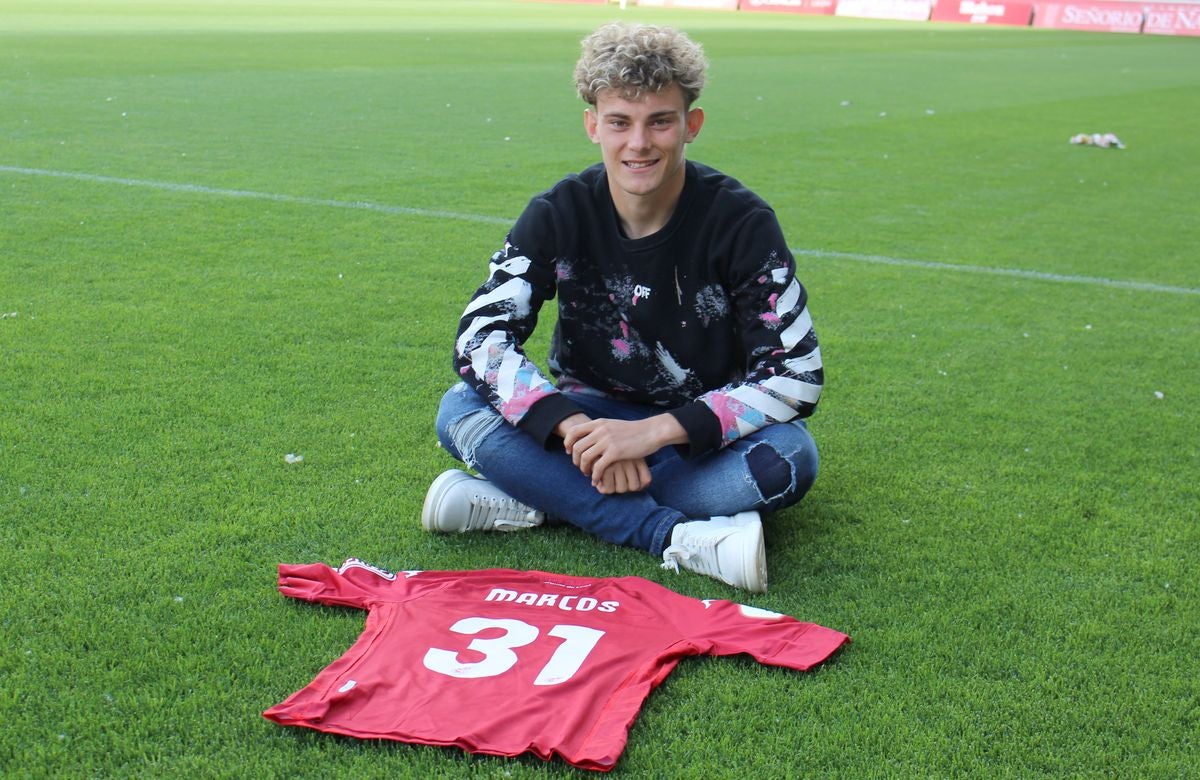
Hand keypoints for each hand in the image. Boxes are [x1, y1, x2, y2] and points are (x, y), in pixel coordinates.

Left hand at [562, 415, 686, 491]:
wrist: (651, 432)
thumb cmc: (634, 431)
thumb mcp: (613, 425)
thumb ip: (601, 429)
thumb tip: (590, 435)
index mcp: (598, 423)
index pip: (573, 431)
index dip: (568, 443)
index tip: (570, 452)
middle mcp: (600, 430)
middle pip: (577, 447)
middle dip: (575, 460)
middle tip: (580, 467)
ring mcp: (607, 441)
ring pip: (584, 457)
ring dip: (583, 468)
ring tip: (588, 474)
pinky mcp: (615, 452)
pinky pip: (597, 467)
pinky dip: (595, 476)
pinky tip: (597, 480)